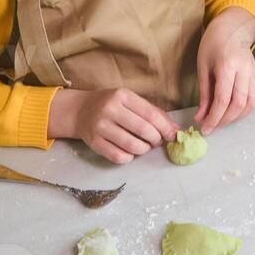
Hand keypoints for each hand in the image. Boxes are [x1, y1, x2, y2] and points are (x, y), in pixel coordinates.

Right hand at [47, 86, 178, 163]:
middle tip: (157, 142)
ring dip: (144, 150)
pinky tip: (130, 152)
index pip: (150, 114)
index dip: (164, 127)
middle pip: (143, 130)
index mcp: (122, 96)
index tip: (172, 135)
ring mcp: (100, 127)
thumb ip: (152, 112)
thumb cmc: (111, 105)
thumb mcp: (130, 101)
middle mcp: (110, 109)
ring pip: (132, 146)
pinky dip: (129, 157)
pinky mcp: (94, 143)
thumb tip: (174, 129)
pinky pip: (118, 157)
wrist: (80, 111)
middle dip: (156, 140)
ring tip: (144, 146)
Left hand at [195, 9, 254, 132]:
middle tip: (212, 127)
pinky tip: (233, 112)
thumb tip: (201, 118)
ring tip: (222, 121)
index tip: (205, 129)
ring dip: (236, 118)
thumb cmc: (213, 44)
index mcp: (227, 65)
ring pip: (250, 105)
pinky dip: (245, 110)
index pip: (223, 99)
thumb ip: (204, 94)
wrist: (233, 28)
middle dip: (224, 120)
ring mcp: (254, 74)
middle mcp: (244, 70)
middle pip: (238, 105)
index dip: (214, 118)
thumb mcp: (203, 67)